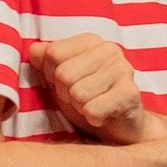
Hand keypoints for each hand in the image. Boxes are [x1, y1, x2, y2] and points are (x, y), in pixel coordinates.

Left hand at [29, 33, 150, 145]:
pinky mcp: (130, 94)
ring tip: (92, 105)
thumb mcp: (59, 76)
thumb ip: (44, 59)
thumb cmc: (88, 98)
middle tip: (80, 98)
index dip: (51, 75)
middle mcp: (109, 50)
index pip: (53, 53)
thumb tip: (35, 51)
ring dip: (80, 107)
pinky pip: (93, 110)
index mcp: (90, 41)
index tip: (65, 83)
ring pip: (78, 94)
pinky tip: (104, 115)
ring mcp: (123, 70)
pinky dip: (93, 118)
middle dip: (66, 94)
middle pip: (64, 74)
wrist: (121, 126)